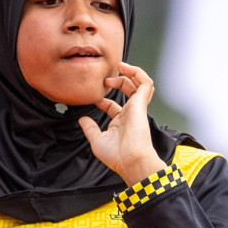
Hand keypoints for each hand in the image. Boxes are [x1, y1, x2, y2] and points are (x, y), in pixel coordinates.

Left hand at [78, 62, 166, 185]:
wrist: (130, 160)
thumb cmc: (117, 156)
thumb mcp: (97, 141)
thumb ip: (90, 129)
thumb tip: (82, 120)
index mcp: (121, 122)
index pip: (113, 106)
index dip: (103, 99)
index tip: (94, 97)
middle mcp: (130, 113)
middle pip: (128, 92)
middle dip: (118, 81)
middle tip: (106, 79)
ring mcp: (136, 108)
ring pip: (139, 85)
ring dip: (131, 73)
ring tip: (120, 67)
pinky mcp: (141, 103)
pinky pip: (145, 83)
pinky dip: (138, 73)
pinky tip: (127, 68)